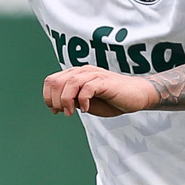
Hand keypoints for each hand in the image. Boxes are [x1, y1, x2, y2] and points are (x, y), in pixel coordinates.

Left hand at [43, 66, 159, 117]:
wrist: (136, 96)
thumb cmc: (112, 100)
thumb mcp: (86, 102)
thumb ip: (72, 101)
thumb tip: (57, 105)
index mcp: (76, 75)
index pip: (51, 80)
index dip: (48, 97)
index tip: (55, 111)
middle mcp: (83, 72)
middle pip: (57, 81)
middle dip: (55, 100)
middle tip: (64, 112)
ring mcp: (94, 75)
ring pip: (70, 82)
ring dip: (66, 100)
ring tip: (71, 112)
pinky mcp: (104, 81)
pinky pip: (87, 88)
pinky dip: (82, 100)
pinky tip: (86, 109)